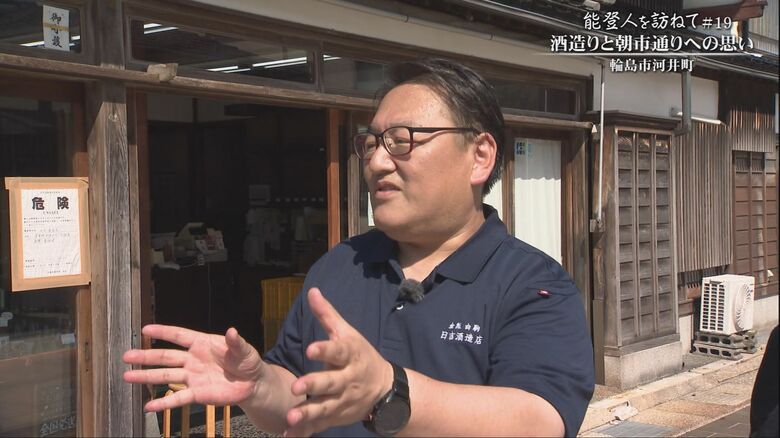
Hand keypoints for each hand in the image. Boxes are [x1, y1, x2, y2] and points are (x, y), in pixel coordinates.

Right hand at [123, 325, 265, 410]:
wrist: (253, 384)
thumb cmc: (247, 362)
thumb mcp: (244, 349)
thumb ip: (236, 342)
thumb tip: (232, 331)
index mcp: (202, 344)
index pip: (179, 336)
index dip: (163, 332)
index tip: (145, 330)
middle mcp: (193, 360)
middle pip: (166, 356)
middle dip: (145, 356)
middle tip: (126, 355)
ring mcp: (193, 377)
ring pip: (165, 376)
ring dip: (146, 377)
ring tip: (127, 376)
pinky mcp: (197, 393)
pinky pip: (177, 399)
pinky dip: (163, 403)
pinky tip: (148, 406)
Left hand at [284, 288, 393, 436]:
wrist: (385, 388)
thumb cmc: (360, 355)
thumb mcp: (348, 333)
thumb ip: (327, 315)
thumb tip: (312, 292)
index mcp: (350, 355)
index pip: (338, 351)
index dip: (325, 350)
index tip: (311, 349)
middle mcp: (348, 379)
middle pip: (331, 382)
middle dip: (315, 384)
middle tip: (297, 385)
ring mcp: (343, 400)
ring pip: (325, 407)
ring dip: (308, 413)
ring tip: (292, 416)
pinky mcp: (337, 416)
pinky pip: (320, 425)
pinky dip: (306, 432)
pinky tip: (289, 436)